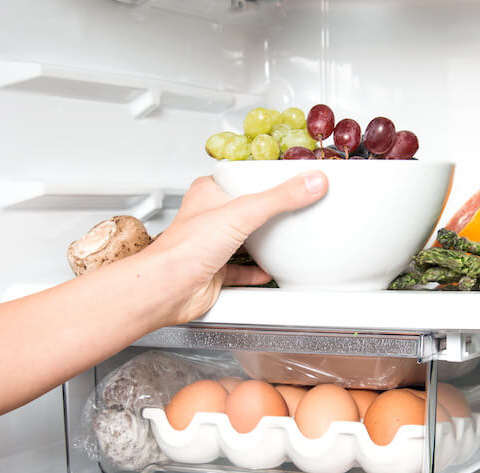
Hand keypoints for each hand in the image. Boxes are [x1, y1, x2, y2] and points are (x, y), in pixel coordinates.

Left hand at [139, 170, 328, 324]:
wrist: (168, 289)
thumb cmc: (184, 249)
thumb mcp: (242, 213)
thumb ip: (280, 198)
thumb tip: (312, 183)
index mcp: (208, 193)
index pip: (240, 176)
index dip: (262, 176)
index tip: (289, 176)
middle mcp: (209, 218)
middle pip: (246, 208)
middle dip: (268, 210)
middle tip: (293, 206)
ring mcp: (213, 246)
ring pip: (245, 239)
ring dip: (264, 240)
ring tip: (287, 235)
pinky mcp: (217, 272)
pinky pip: (243, 270)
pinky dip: (258, 271)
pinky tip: (271, 271)